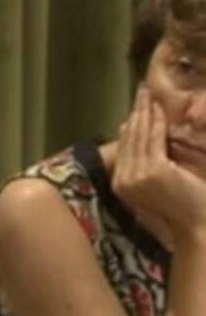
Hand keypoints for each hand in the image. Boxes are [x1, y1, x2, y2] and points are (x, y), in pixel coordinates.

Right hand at [113, 84, 205, 237]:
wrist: (196, 225)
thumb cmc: (182, 205)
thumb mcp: (157, 179)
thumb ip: (144, 158)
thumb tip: (130, 128)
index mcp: (120, 185)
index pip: (124, 147)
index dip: (131, 123)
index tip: (137, 105)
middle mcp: (123, 180)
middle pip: (129, 138)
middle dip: (137, 112)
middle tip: (142, 90)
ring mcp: (136, 176)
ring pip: (140, 136)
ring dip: (145, 112)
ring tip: (149, 94)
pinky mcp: (152, 171)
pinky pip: (153, 140)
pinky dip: (156, 123)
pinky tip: (159, 109)